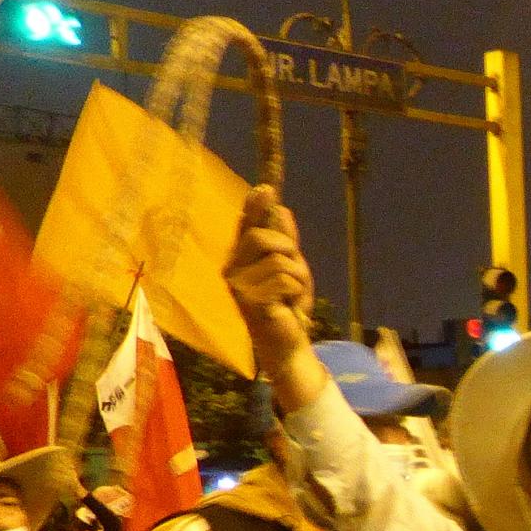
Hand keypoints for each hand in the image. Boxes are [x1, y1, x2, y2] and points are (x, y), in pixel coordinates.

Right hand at [225, 186, 316, 374]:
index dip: (255, 207)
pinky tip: (290, 304)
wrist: (289, 342)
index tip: (266, 188)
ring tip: (294, 293)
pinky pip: (284, 279)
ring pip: (278, 259)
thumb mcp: (292, 268)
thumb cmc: (288, 306)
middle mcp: (233, 269)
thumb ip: (286, 241)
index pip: (246, 226)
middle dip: (287, 247)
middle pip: (261, 237)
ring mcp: (238, 285)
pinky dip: (296, 290)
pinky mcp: (250, 301)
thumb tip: (282, 209)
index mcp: (241, 258)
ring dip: (298, 275)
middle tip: (296, 268)